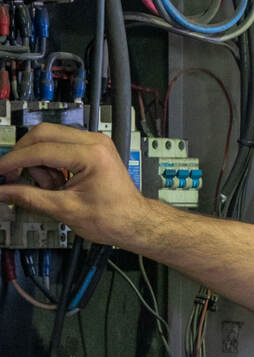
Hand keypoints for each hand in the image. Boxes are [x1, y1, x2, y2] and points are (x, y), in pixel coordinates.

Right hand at [0, 122, 150, 246]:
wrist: (136, 222)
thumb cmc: (114, 218)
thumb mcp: (66, 210)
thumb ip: (29, 198)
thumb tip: (2, 191)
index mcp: (91, 155)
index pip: (40, 149)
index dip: (13, 161)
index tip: (0, 172)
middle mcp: (95, 142)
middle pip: (42, 134)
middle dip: (24, 156)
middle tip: (15, 178)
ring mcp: (95, 143)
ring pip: (49, 139)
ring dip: (40, 162)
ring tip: (51, 188)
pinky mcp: (93, 149)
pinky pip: (60, 146)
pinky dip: (51, 163)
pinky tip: (59, 183)